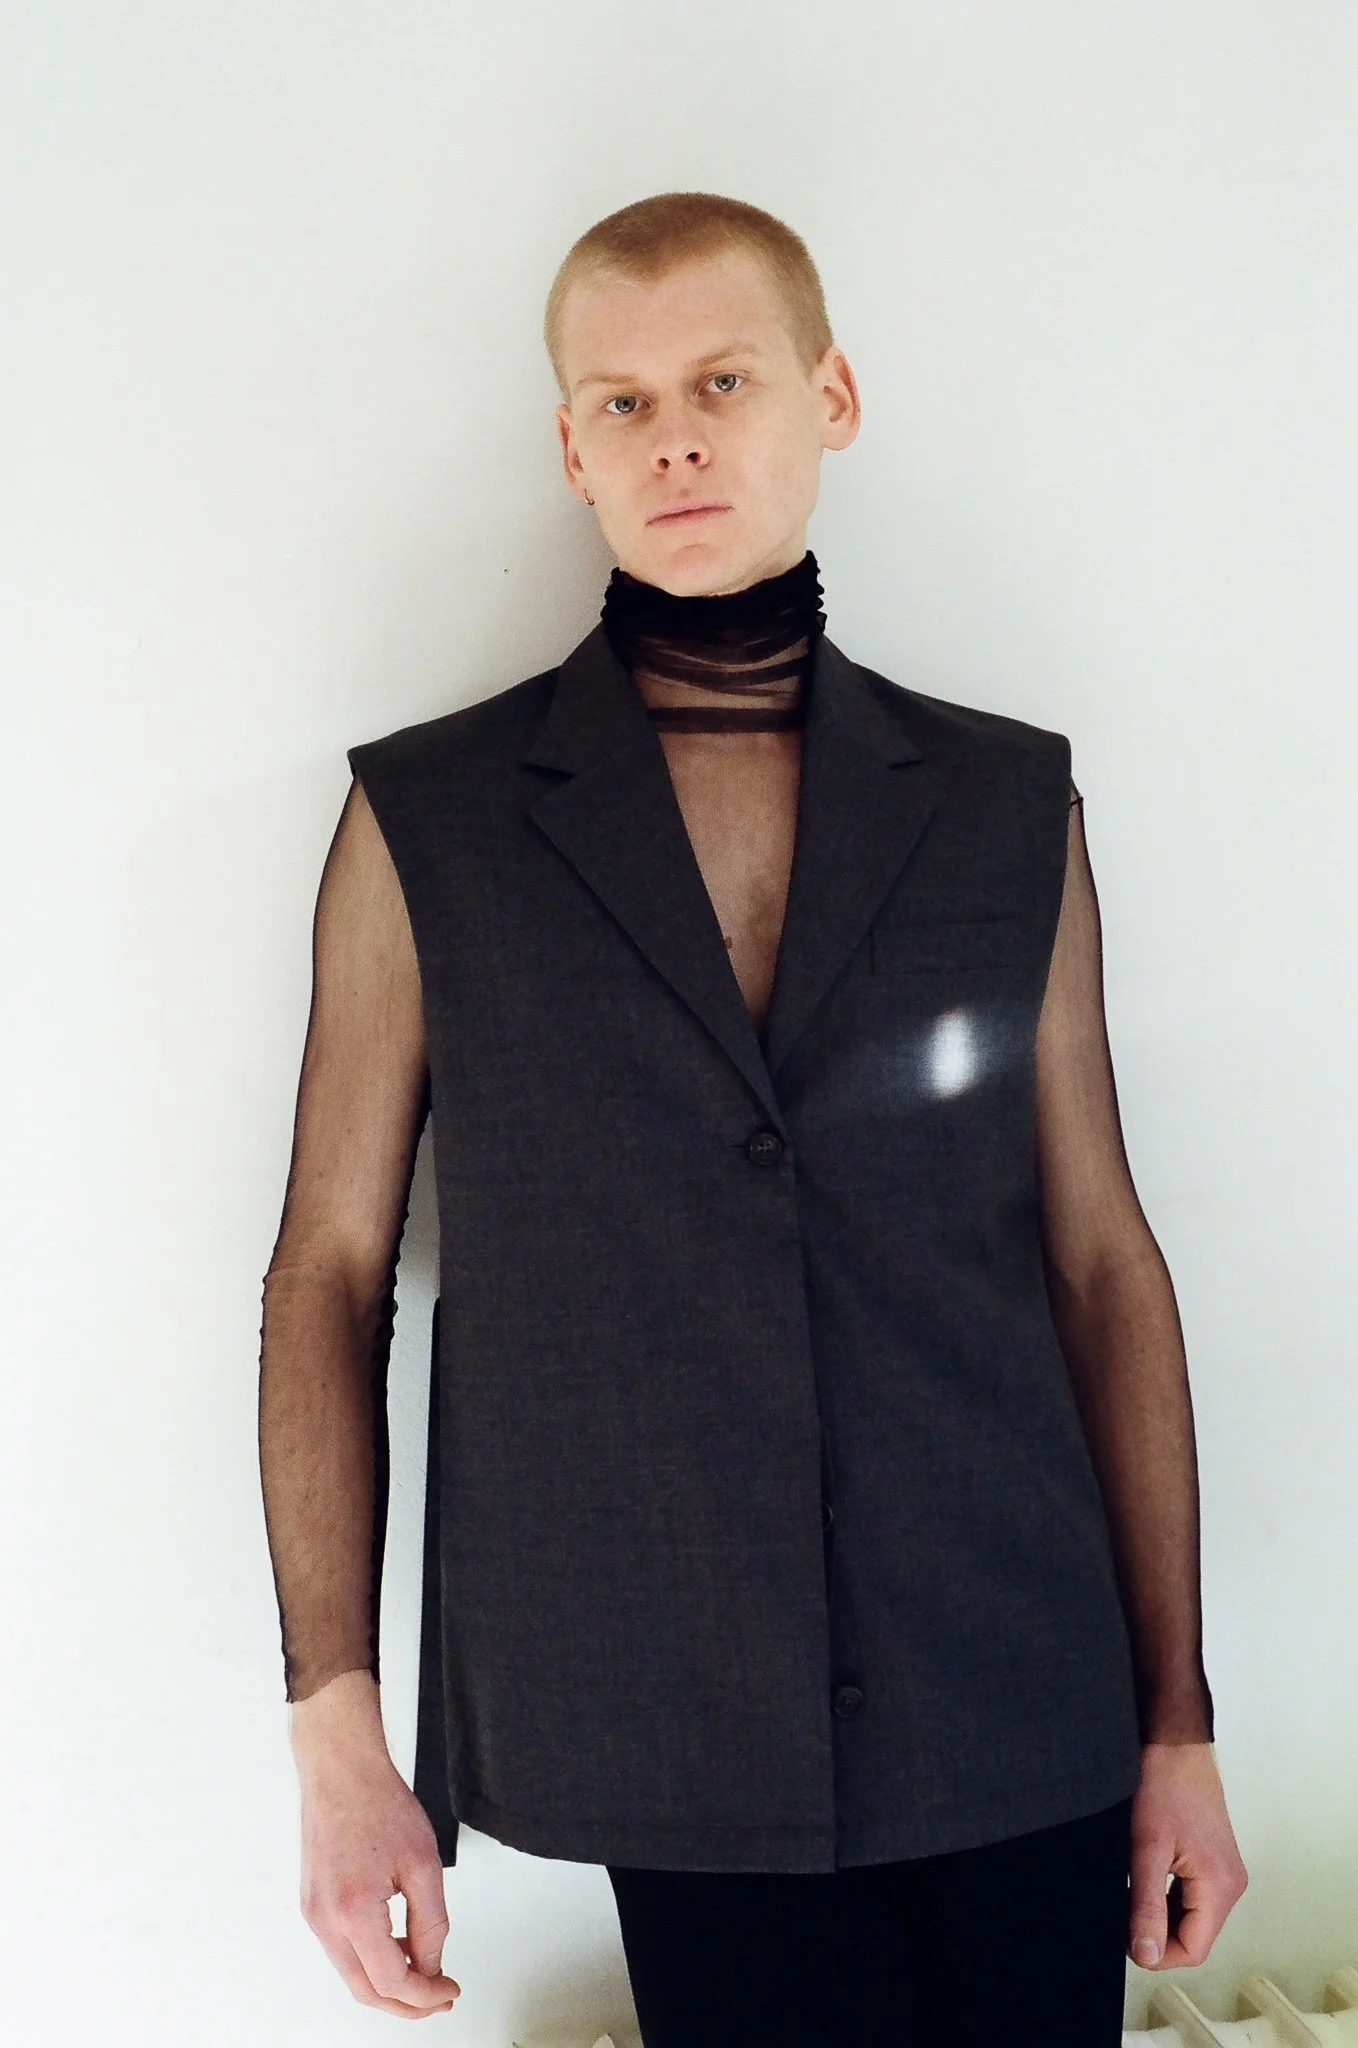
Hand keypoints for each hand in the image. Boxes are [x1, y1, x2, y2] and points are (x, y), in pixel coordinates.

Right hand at [293, 1687, 460, 2018]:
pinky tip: (397, 1947)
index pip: (392, 1981)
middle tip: (438, 1996)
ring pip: (352, 1975)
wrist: (341, 1771)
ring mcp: (314, 1914)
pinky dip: (372, 1959)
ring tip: (425, 1970)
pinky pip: (343, 1951)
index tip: (449, 1990)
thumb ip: (432, 1923)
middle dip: (406, 2004)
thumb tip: (433, 1963)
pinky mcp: (313, 1905)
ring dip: (389, 1983)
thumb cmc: (377, 1804)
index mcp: (353, 1912)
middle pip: (366, 1991)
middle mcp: (325, 1920)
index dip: (427, 1996)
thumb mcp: (424, 1864)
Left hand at [1127, 1742, 1247, 1970]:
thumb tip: (1146, 1953)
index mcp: (1220, 1887)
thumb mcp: (1147, 1850)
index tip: (1127, 1939)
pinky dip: (1168, 1898)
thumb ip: (1146, 1905)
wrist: (1174, 1744)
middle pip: (1195, 1935)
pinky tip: (1145, 1880)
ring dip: (1162, 1915)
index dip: (1158, 1953)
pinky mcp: (1214, 1862)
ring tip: (1132, 1891)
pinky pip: (1192, 1897)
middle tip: (1124, 1912)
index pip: (1194, 1949)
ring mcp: (1225, 1873)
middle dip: (1159, 1933)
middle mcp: (1231, 1885)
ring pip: (1192, 1917)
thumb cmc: (1164, 1785)